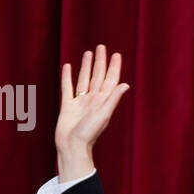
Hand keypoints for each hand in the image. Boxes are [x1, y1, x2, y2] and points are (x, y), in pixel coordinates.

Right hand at [55, 44, 129, 180]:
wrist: (72, 147)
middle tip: (101, 47)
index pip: (110, 80)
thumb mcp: (103, 115)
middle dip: (100, 62)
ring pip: (84, 79)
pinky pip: (67, 87)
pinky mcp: (67, 106)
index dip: (114, 67)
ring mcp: (80, 102)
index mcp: (103, 101)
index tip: (116, 54)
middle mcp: (93, 100)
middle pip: (97, 76)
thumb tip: (126, 85)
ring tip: (88, 53)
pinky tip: (68, 67)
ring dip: (86, 66)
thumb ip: (113, 99)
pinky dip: (68, 77)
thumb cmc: (89, 133)